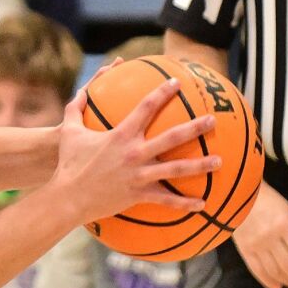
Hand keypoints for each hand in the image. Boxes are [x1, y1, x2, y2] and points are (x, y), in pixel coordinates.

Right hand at [44, 77, 219, 226]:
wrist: (68, 196)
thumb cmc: (68, 163)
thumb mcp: (69, 131)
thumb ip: (76, 108)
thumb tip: (82, 91)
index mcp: (121, 135)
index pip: (146, 107)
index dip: (162, 92)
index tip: (176, 83)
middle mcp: (134, 153)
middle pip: (172, 137)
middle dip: (195, 127)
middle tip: (212, 120)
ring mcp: (139, 175)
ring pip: (176, 169)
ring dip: (200, 165)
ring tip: (219, 160)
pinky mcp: (139, 194)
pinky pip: (167, 199)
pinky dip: (185, 203)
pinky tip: (203, 203)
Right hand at [231, 183, 287, 287]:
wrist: (238, 193)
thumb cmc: (269, 200)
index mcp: (284, 225)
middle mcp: (269, 237)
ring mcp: (255, 244)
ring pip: (273, 270)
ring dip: (286, 281)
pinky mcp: (243, 248)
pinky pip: (256, 269)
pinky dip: (267, 281)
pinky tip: (277, 287)